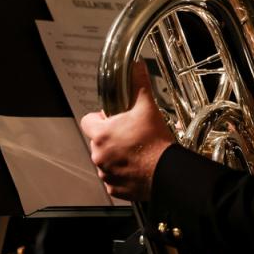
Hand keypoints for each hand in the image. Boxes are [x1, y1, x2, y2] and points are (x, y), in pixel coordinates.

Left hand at [80, 63, 174, 200]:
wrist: (166, 172)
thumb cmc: (155, 143)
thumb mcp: (147, 108)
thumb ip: (139, 85)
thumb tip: (137, 67)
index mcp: (101, 134)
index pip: (87, 121)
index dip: (99, 118)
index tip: (112, 119)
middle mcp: (98, 155)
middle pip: (98, 141)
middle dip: (110, 138)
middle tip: (129, 135)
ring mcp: (105, 173)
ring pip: (105, 160)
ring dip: (116, 156)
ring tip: (135, 152)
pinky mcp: (114, 187)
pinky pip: (113, 178)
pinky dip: (122, 173)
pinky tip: (137, 167)